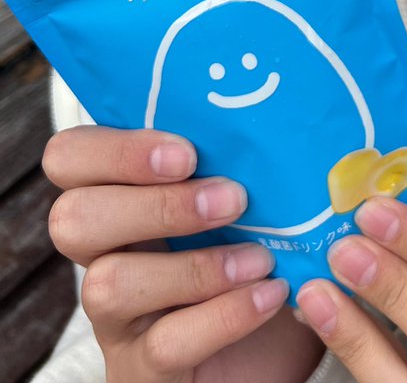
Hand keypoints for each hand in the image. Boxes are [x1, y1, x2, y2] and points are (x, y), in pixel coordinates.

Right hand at [43, 126, 324, 382]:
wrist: (288, 343)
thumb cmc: (270, 250)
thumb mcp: (261, 196)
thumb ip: (250, 153)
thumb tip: (287, 97)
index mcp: (123, 197)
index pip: (71, 157)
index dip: (115, 149)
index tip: (188, 151)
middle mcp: (107, 255)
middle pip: (72, 219)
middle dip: (153, 204)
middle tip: (232, 199)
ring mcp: (120, 320)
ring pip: (106, 285)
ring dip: (192, 265)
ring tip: (260, 257)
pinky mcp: (146, 372)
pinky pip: (164, 344)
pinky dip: (224, 314)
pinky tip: (271, 294)